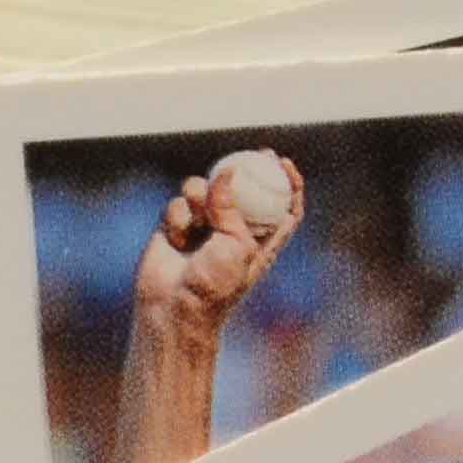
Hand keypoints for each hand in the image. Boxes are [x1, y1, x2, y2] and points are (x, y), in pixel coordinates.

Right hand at [135, 157, 300, 336]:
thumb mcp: (237, 246)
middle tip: (248, 155)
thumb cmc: (215, 285)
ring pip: (205, 189)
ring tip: (198, 218)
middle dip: (245, 169)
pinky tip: (176, 238)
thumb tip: (228, 171)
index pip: (283, 208)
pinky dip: (179, 216)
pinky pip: (179, 203)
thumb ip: (233, 207)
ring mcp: (205, 227)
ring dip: (200, 195)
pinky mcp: (178, 226)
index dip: (288, 185)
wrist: (174, 306)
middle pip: (244, 190)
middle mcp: (234, 231)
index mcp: (261, 241)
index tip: (283, 164)